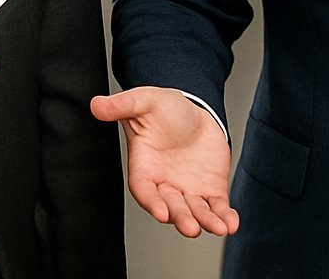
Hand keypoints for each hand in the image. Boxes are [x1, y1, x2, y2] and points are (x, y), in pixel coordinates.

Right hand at [91, 86, 238, 237]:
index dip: (152, 202)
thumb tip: (97, 104)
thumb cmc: (163, 110)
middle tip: (191, 228)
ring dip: (206, 221)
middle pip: (172, 207)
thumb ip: (122, 105)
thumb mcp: (143, 101)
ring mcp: (188, 190)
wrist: (192, 112)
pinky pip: (216, 206)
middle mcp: (165, 185)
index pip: (146, 191)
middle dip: (182, 218)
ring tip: (219, 228)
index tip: (160, 212)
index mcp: (145, 170)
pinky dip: (223, 215)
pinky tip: (231, 223)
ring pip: (196, 211)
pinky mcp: (210, 188)